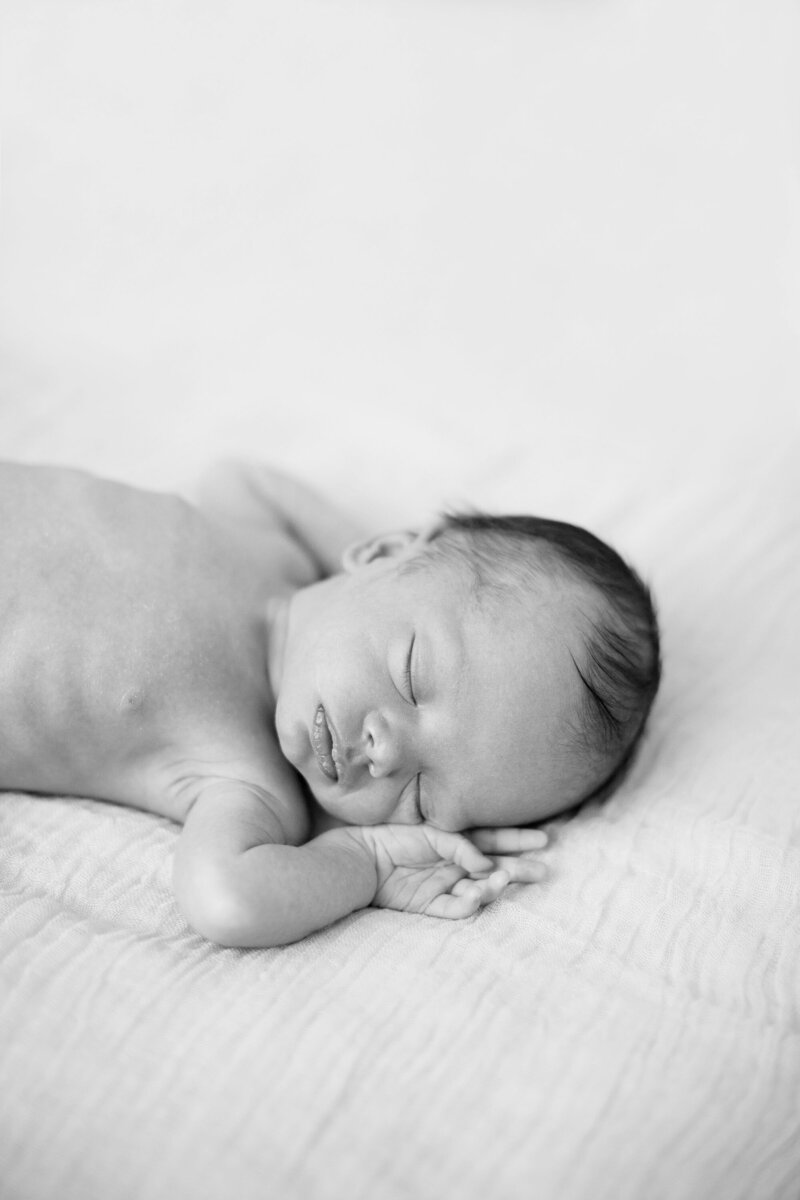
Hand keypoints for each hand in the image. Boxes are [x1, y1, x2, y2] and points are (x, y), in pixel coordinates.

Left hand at [353, 823, 547, 919]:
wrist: (360, 857)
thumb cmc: (393, 837)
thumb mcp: (432, 831)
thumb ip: (461, 846)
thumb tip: (487, 865)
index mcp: (455, 842)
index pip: (493, 840)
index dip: (517, 841)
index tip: (544, 840)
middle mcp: (453, 865)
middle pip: (493, 868)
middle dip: (518, 870)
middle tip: (543, 872)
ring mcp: (443, 886)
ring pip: (478, 890)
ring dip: (493, 887)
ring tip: (502, 880)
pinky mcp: (428, 905)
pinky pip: (454, 909)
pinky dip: (468, 905)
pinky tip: (475, 895)